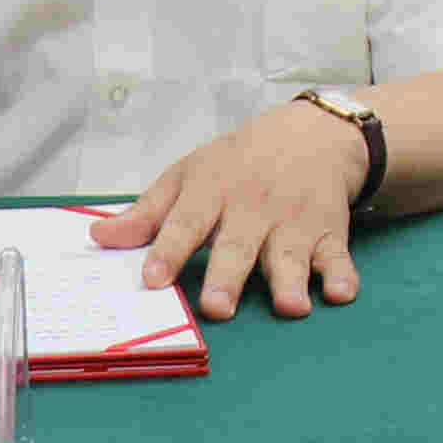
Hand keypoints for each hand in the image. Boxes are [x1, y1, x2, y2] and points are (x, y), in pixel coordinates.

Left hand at [111, 100, 372, 320]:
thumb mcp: (189, 175)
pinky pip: (338, 255)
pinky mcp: (330, 231)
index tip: (153, 279)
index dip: (168, 251)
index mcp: (212, 192)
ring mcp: (294, 221)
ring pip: (291, 254)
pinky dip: (343, 274)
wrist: (312, 135)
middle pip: (238, 245)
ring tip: (290, 306)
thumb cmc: (239, 163)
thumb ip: (147, 213)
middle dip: (228, 276)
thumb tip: (99, 240)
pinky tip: (342, 293)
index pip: (186, 223)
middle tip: (217, 307)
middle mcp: (253, 208)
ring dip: (291, 280)